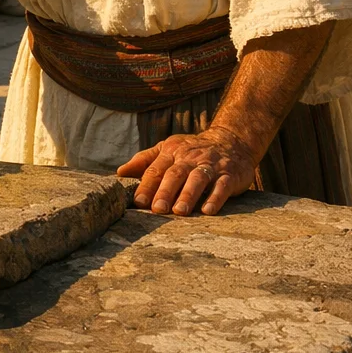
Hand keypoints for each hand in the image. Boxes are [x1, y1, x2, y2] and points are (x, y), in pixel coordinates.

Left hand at [117, 124, 257, 215]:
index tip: (138, 202)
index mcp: (172, 151)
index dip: (146, 185)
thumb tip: (120, 172)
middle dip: (165, 192)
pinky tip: (208, 210)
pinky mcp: (230, 175)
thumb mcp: (167, 148)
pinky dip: (215, 198)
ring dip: (188, 195)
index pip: (156, 169)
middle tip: (157, 209)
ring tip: (179, 211)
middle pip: (175, 174)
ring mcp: (210, 166)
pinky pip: (222, 186)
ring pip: (198, 179)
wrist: (231, 141)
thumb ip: (144, 160)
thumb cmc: (192, 150)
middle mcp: (190, 158)